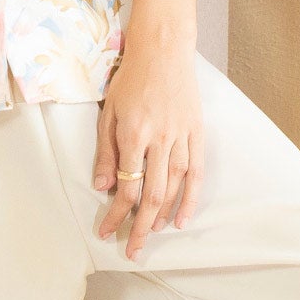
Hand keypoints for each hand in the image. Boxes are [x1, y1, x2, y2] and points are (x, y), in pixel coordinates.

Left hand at [92, 30, 202, 258]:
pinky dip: (190, 199)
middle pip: (152, 195)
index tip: (107, 231)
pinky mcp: (197, 133)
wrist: (164, 50)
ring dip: (161, 217)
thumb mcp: (108, 112)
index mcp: (133, 135)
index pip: (125, 187)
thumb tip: (101, 187)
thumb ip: (105, 151)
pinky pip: (196, 173)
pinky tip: (181, 219)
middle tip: (131, 250)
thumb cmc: (131, 79)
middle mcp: (159, 140)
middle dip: (140, 228)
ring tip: (150, 234)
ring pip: (174, 188)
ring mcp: (181, 137)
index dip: (116, 214)